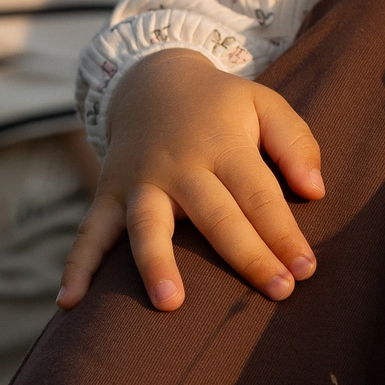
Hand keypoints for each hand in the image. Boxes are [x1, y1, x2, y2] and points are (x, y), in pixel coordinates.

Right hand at [56, 49, 325, 311]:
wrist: (151, 81)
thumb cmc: (220, 107)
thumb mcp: (264, 104)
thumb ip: (295, 142)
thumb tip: (315, 190)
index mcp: (223, 145)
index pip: (259, 195)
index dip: (284, 233)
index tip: (305, 270)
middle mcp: (180, 166)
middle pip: (215, 215)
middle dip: (247, 255)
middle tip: (277, 291)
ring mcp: (140, 182)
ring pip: (147, 224)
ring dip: (156, 262)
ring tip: (170, 303)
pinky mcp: (108, 194)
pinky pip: (90, 232)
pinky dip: (77, 266)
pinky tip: (69, 303)